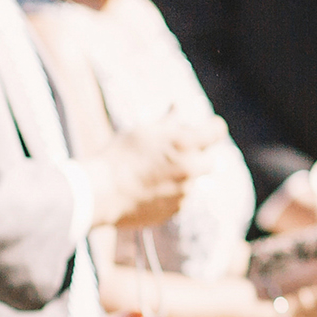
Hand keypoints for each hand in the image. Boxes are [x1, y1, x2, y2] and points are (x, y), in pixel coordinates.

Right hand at [82, 115, 227, 229]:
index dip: (211, 128)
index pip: (217, 130)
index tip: (205, 130)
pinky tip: (148, 190)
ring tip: (152, 174)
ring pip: (194, 181)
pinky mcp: (176, 210)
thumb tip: (178, 106)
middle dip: (198, 157)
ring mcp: (186, 192)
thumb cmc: (118, 157)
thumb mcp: (142, 132)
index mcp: (185, 144)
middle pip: (211, 160)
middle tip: (176, 155)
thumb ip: (167, 122)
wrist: (99, 194)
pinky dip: (171, 194)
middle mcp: (191, 168)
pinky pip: (181, 198)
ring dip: (182, 176)